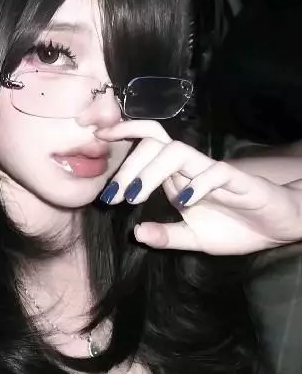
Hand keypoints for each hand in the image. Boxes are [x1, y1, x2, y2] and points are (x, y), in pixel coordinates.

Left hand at [95, 120, 301, 254]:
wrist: (277, 228)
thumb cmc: (235, 227)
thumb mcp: (194, 238)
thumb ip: (167, 236)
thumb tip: (137, 233)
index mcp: (175, 177)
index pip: (147, 144)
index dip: (124, 134)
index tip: (97, 139)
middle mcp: (189, 168)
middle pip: (154, 145)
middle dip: (128, 166)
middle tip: (111, 197)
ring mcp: (211, 171)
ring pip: (177, 152)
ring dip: (151, 172)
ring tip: (134, 198)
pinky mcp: (238, 181)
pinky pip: (215, 172)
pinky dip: (197, 183)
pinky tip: (184, 201)